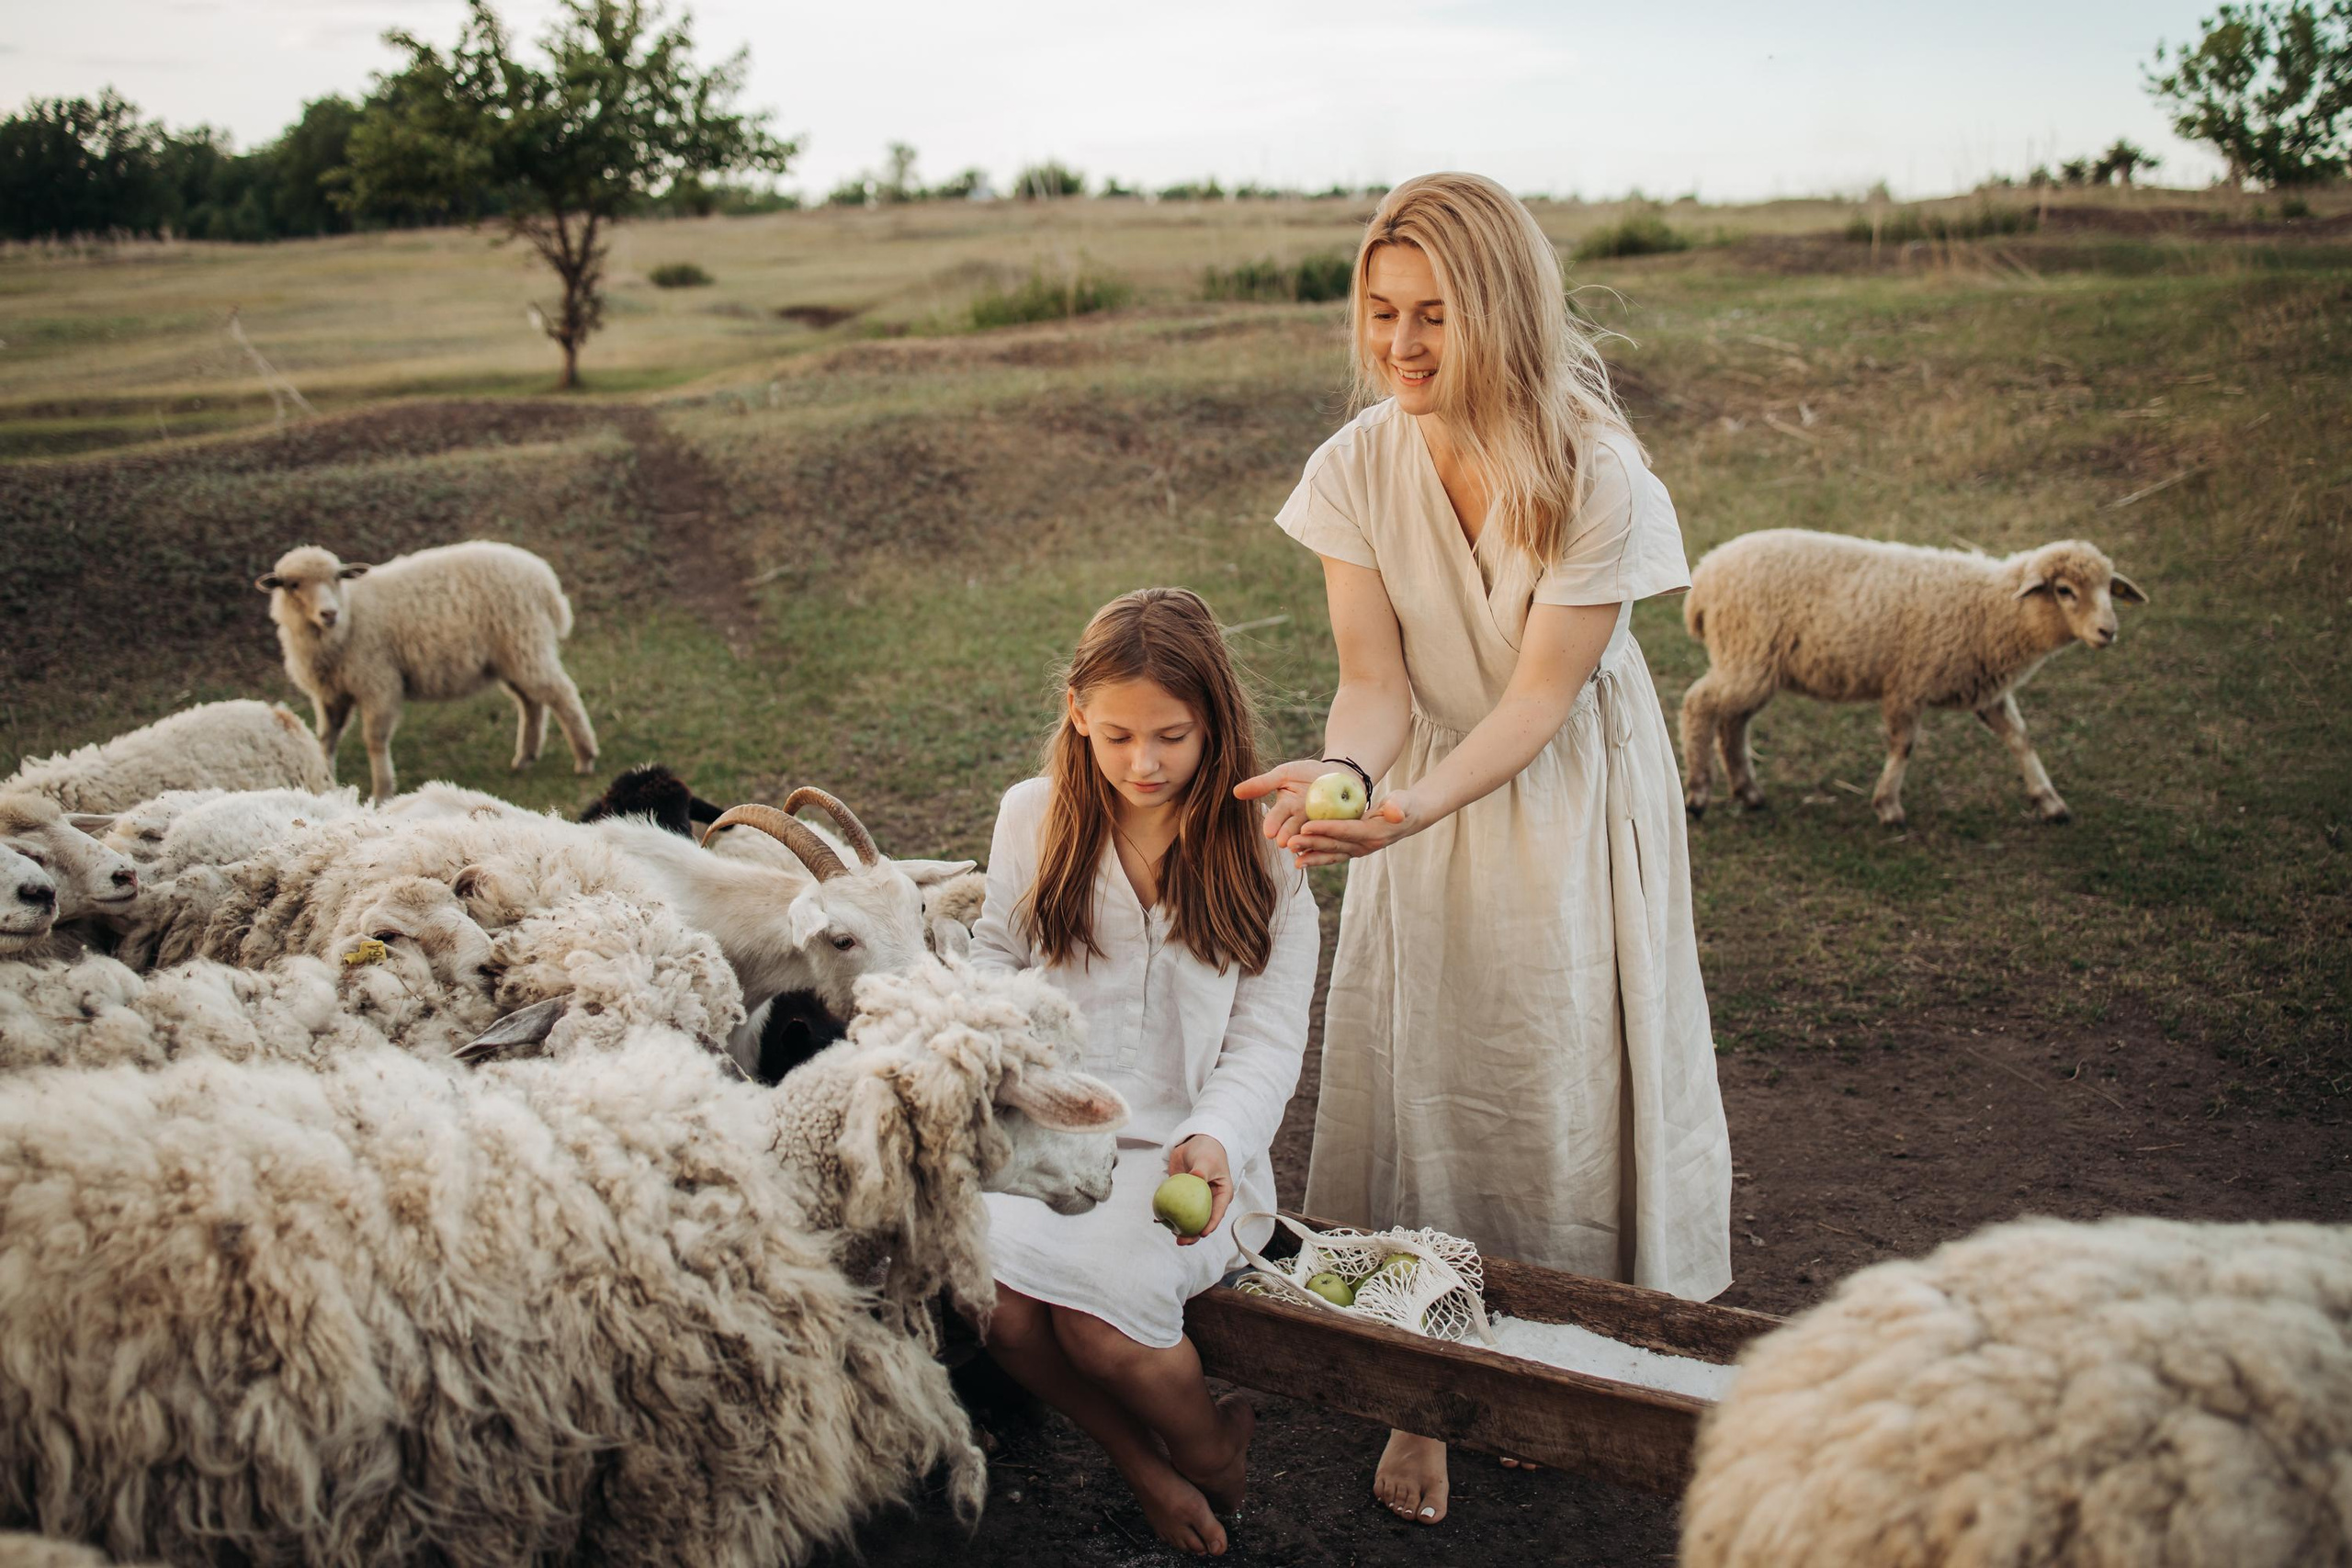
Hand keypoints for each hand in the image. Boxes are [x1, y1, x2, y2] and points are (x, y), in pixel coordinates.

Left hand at [1167, 1135, 1233, 1245]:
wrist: (1194, 1143)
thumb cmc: (1206, 1150)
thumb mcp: (1206, 1160)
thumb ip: (1202, 1170)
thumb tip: (1196, 1178)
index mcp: (1222, 1195)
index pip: (1218, 1212)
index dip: (1211, 1225)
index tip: (1201, 1234)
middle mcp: (1211, 1200)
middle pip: (1203, 1221)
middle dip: (1193, 1234)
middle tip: (1182, 1240)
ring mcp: (1197, 1200)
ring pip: (1190, 1219)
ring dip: (1182, 1229)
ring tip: (1173, 1235)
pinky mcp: (1184, 1197)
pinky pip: (1177, 1208)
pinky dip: (1170, 1215)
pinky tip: (1161, 1221)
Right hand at [1232, 759, 1331, 852]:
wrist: (1336, 774)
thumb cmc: (1305, 773)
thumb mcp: (1283, 774)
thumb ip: (1262, 784)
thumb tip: (1235, 792)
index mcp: (1285, 808)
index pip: (1276, 817)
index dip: (1273, 824)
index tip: (1269, 832)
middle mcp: (1300, 819)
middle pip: (1293, 829)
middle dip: (1288, 835)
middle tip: (1283, 842)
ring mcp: (1318, 823)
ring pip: (1310, 834)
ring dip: (1306, 839)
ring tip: (1301, 843)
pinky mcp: (1335, 826)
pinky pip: (1331, 832)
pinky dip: (1329, 836)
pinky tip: (1328, 839)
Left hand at [1281, 788, 1430, 867]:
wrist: (1409, 818)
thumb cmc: (1404, 804)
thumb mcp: (1403, 801)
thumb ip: (1398, 806)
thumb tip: (1396, 813)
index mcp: (1374, 833)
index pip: (1346, 831)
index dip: (1325, 829)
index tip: (1305, 827)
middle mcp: (1365, 846)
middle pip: (1334, 845)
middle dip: (1311, 845)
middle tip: (1289, 843)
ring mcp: (1358, 850)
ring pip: (1331, 854)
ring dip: (1311, 856)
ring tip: (1292, 859)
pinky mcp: (1353, 850)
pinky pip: (1333, 855)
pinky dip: (1317, 858)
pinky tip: (1300, 860)